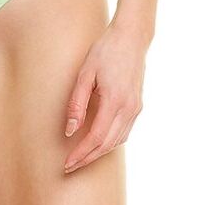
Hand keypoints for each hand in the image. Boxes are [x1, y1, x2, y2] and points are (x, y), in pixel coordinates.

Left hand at [62, 21, 147, 171]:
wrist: (132, 37)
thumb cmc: (105, 51)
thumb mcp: (85, 75)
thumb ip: (76, 104)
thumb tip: (70, 131)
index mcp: (115, 101)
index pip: (95, 138)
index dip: (80, 154)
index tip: (67, 164)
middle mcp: (128, 109)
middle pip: (106, 145)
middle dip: (87, 159)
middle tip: (70, 167)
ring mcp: (136, 109)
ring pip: (116, 142)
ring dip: (98, 153)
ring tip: (81, 159)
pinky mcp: (137, 107)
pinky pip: (124, 133)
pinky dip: (109, 143)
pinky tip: (97, 144)